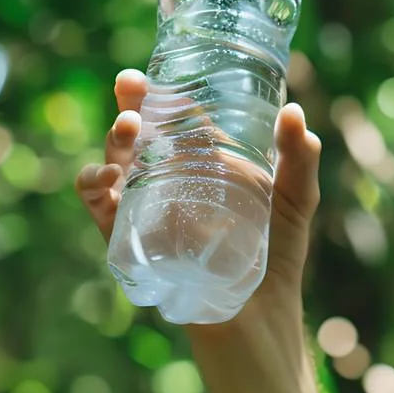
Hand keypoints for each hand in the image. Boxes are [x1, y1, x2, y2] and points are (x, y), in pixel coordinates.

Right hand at [75, 68, 322, 349]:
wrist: (261, 318)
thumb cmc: (278, 256)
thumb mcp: (295, 200)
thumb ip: (300, 159)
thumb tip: (295, 113)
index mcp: (204, 164)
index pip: (177, 119)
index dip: (162, 94)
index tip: (153, 75)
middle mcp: (170, 181)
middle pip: (140, 135)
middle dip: (129, 106)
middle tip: (129, 87)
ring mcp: (148, 211)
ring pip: (115, 165)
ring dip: (113, 142)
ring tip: (128, 128)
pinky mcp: (133, 242)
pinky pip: (100, 210)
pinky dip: (93, 188)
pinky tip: (105, 178)